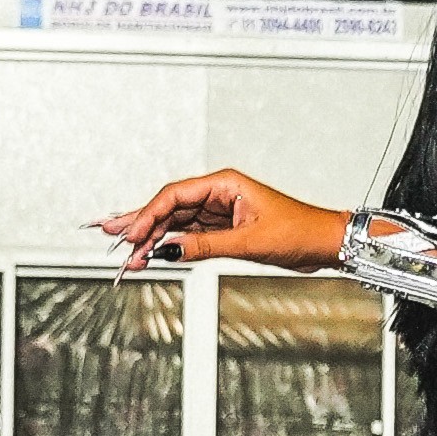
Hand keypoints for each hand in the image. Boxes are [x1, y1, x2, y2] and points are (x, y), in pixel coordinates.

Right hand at [95, 170, 352, 272]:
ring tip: (127, 250)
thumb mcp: (249, 241)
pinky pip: (190, 234)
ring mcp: (220, 211)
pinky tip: (154, 251)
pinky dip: (172, 244)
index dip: (149, 215)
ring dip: (153, 237)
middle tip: (111, 234)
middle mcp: (219, 193)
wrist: (324, 243)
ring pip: (177, 222)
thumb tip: (171, 249)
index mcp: (224, 184)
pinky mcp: (225, 229)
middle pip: (170, 206)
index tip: (132, 233)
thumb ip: (206, 246)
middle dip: (141, 222)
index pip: (175, 195)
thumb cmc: (299, 232)